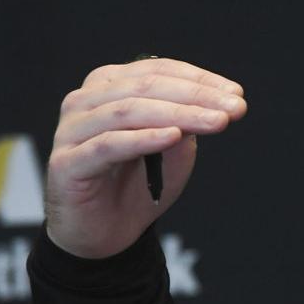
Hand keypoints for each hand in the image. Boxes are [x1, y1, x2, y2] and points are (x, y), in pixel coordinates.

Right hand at [44, 58, 246, 258]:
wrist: (107, 232)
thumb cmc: (140, 183)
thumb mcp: (173, 147)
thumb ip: (187, 121)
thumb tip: (219, 102)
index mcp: (109, 86)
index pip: (158, 71)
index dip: (200, 79)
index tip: (237, 93)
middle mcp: (85, 101)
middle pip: (146, 87)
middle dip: (196, 96)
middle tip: (234, 108)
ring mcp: (72, 130)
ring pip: (129, 111)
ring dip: (178, 114)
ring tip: (216, 122)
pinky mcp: (67, 162)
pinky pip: (108, 145)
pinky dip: (143, 138)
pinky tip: (174, 137)